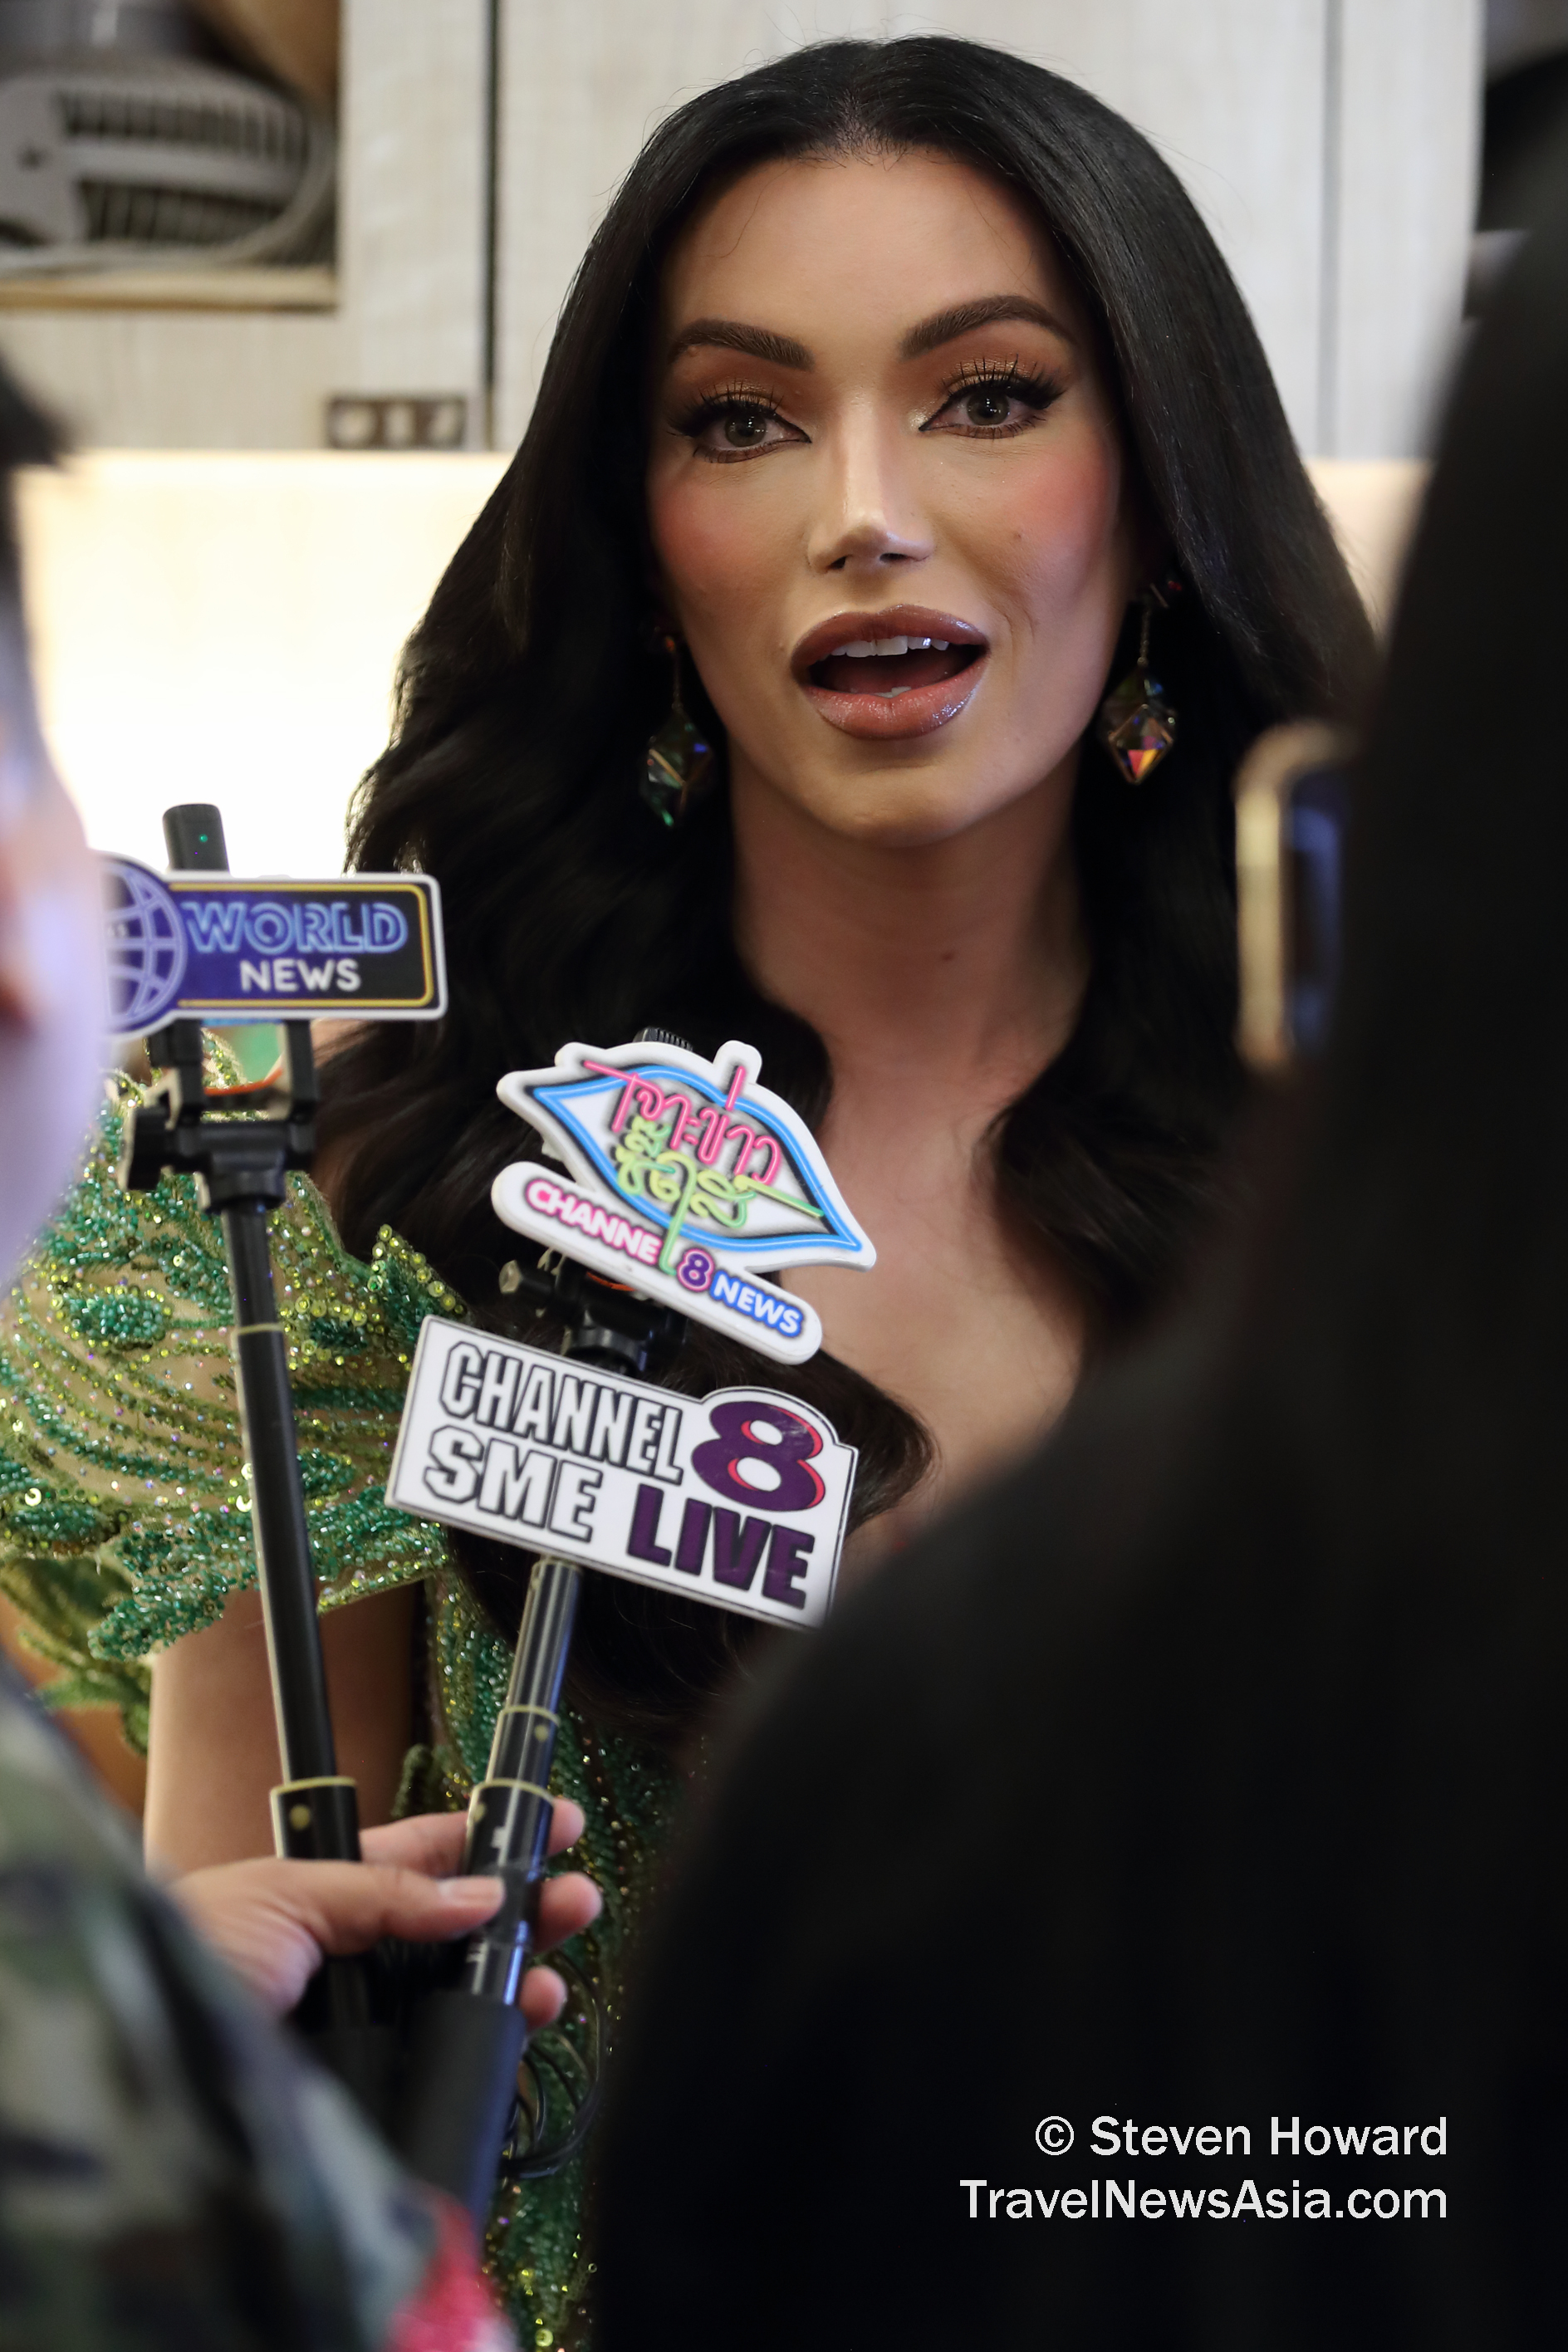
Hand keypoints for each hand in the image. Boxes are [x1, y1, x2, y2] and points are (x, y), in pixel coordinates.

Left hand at [171, 1804, 600, 2020]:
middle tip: (576, 1898)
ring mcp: (368, 2023)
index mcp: (333, 1890)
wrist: (138, 2059)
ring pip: (464, 1994)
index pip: (430, 1853)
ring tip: (557, 1966)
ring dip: (522, 1973)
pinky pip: (446, 2062)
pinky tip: (523, 2024)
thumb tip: (477, 1894)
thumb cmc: (190, 1953)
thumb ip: (386, 1892)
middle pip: (463, 1925)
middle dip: (527, 1904)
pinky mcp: (371, 2084)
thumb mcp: (286, 1894)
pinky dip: (494, 2043)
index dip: (493, 1835)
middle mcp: (357, 1956)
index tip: (552, 1820)